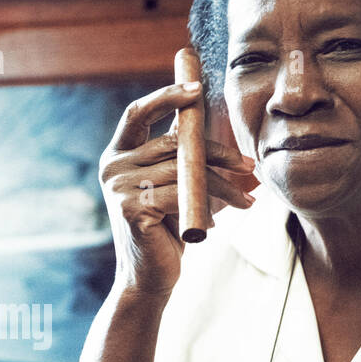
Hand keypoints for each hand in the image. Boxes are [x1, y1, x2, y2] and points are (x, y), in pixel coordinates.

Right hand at [98, 83, 258, 299]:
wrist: (149, 277)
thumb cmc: (167, 229)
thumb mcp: (178, 187)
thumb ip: (191, 161)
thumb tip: (239, 149)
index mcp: (118, 154)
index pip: (139, 113)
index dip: (167, 95)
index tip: (197, 85)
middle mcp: (112, 166)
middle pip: (174, 142)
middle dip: (217, 153)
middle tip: (248, 164)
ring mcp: (118, 186)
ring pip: (184, 170)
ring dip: (222, 185)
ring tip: (245, 200)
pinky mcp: (131, 208)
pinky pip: (180, 193)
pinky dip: (207, 204)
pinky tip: (220, 218)